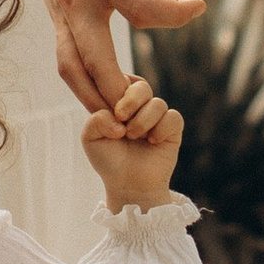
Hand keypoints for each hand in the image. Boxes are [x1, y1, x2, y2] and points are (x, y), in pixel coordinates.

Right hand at [7, 0, 202, 112]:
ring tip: (128, 117)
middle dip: (119, 89)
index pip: (138, 6)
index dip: (173, 14)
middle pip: (93, 56)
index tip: (197, 8)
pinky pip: (67, 61)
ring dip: (97, 99)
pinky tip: (113, 97)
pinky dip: (87, 86)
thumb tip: (181, 4)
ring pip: (71, 68)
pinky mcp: (55, 19)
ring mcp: (58, 10)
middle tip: (148, 104)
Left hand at [83, 74, 183, 209]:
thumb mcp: (90, 139)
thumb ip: (95, 120)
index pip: (121, 79)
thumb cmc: (108, 159)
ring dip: (143, 121)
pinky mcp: (172, 129)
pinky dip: (161, 129)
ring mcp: (156, 117)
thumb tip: (119, 118)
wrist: (128, 185)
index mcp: (119, 101)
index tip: (112, 112)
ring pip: (157, 104)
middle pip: (142, 86)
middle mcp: (139, 106)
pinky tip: (152, 141)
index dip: (116, 91)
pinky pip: (173, 117)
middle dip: (131, 101)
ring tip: (134, 136)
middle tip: (122, 117)